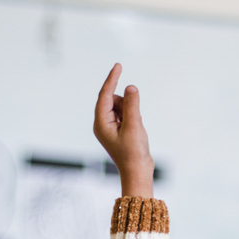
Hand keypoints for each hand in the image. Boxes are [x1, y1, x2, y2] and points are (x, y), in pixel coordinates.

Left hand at [93, 64, 153, 197]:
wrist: (138, 172)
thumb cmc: (133, 153)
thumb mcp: (134, 126)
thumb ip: (132, 105)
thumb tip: (130, 87)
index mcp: (101, 123)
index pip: (104, 95)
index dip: (111, 79)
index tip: (118, 66)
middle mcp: (103, 123)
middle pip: (113, 100)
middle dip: (126, 104)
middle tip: (133, 120)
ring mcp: (111, 127)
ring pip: (121, 106)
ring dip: (131, 111)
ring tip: (135, 128)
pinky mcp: (119, 129)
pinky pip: (126, 113)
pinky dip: (133, 116)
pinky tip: (136, 130)